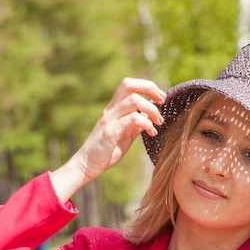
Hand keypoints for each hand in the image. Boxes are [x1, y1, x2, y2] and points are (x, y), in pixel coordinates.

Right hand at [50, 78, 165, 200]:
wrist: (87, 165)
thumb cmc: (106, 151)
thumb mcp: (125, 134)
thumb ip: (136, 123)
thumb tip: (149, 116)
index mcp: (114, 108)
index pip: (129, 85)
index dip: (147, 86)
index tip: (161, 98)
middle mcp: (111, 110)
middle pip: (129, 85)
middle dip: (150, 88)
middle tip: (162, 102)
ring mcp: (110, 120)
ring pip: (133, 100)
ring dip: (151, 109)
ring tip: (159, 122)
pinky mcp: (110, 132)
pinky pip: (132, 119)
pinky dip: (146, 123)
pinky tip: (152, 133)